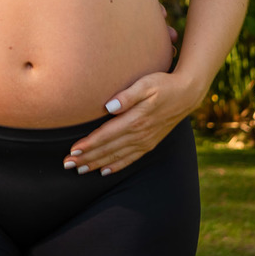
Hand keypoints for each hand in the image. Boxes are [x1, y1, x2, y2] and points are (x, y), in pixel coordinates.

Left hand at [63, 71, 204, 175]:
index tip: (73, 150)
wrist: (187, 94)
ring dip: (97, 163)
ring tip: (79, 170)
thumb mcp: (146, 84)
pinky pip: (131, 159)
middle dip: (87, 157)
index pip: (106, 135)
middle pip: (108, 149)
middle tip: (67, 164)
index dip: (89, 144)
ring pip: (117, 156)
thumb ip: (128, 95)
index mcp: (136, 119)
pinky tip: (105, 171)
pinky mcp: (150, 143)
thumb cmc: (163, 84)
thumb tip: (109, 106)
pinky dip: (116, 166)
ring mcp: (145, 141)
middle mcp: (139, 134)